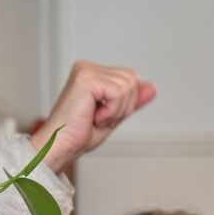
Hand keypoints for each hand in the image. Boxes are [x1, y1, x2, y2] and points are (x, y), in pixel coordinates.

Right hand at [30, 60, 157, 172]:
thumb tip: (153, 87)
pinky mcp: (86, 79)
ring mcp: (86, 71)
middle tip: (100, 118)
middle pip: (132, 79)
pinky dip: (112, 111)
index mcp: (92, 72)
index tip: (103, 115)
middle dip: (123, 106)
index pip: (131, 79)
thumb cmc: (79, 135)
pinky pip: (119, 93)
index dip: (126, 103)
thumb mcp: (114, 116)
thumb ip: (132, 100)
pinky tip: (94, 117)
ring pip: (128, 86)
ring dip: (117, 110)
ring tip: (95, 117)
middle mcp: (87, 67)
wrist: (60, 147)